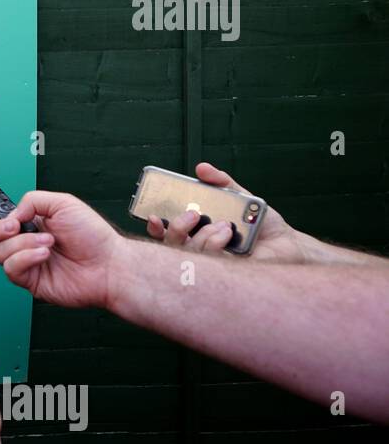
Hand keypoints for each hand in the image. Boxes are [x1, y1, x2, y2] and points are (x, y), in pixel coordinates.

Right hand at [0, 191, 119, 308]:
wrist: (108, 265)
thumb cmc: (93, 236)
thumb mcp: (63, 203)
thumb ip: (32, 200)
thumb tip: (11, 213)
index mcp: (30, 221)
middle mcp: (23, 242)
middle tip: (14, 225)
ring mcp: (25, 262)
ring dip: (23, 244)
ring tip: (48, 242)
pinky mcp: (28, 281)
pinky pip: (11, 269)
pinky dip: (25, 258)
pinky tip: (44, 255)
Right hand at [144, 162, 303, 261]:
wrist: (288, 244)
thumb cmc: (263, 225)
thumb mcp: (241, 198)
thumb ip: (222, 183)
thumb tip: (202, 169)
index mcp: (198, 232)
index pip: (167, 234)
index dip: (155, 227)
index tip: (153, 216)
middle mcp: (199, 250)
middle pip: (171, 246)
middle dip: (176, 229)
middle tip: (193, 215)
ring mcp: (210, 265)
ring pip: (187, 254)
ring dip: (203, 236)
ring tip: (225, 227)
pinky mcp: (223, 274)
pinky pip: (207, 263)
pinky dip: (214, 245)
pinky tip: (228, 237)